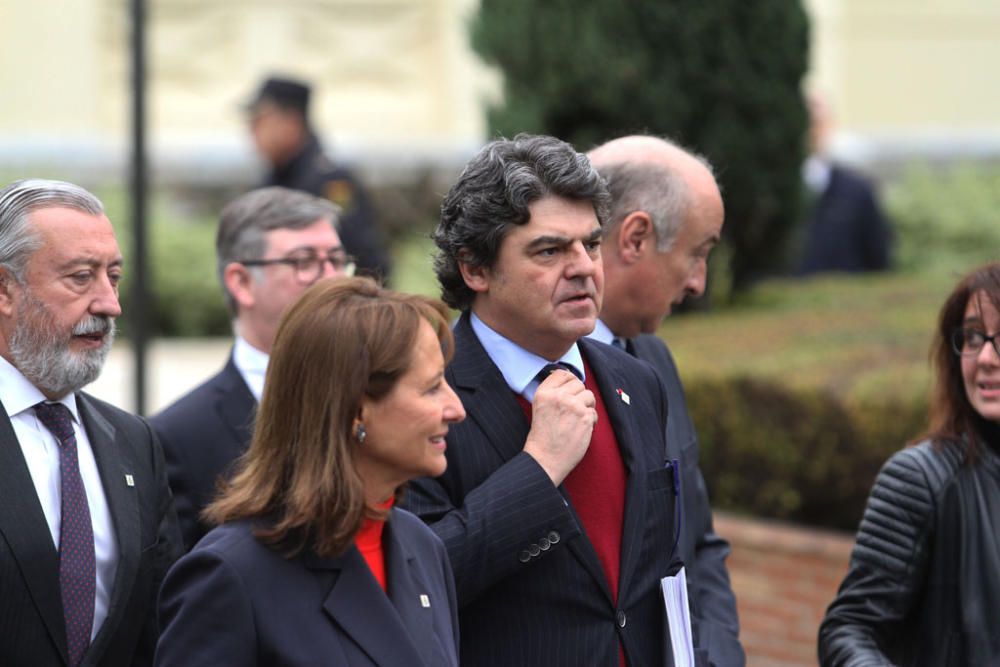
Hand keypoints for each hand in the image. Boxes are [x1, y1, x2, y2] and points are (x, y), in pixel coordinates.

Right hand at [523, 369, 596, 484]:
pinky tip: (581, 429)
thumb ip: (553, 393)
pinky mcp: (585, 418)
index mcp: (544, 393)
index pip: (562, 373)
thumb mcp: (540, 407)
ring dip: (587, 406)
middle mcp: (558, 397)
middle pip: (578, 383)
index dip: (569, 381)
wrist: (545, 459)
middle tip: (574, 409)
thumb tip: (572, 380)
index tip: (570, 391)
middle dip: (579, 395)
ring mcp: (573, 406)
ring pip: (589, 395)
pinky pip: (594, 412)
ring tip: (578, 418)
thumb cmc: (542, 436)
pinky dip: (591, 420)